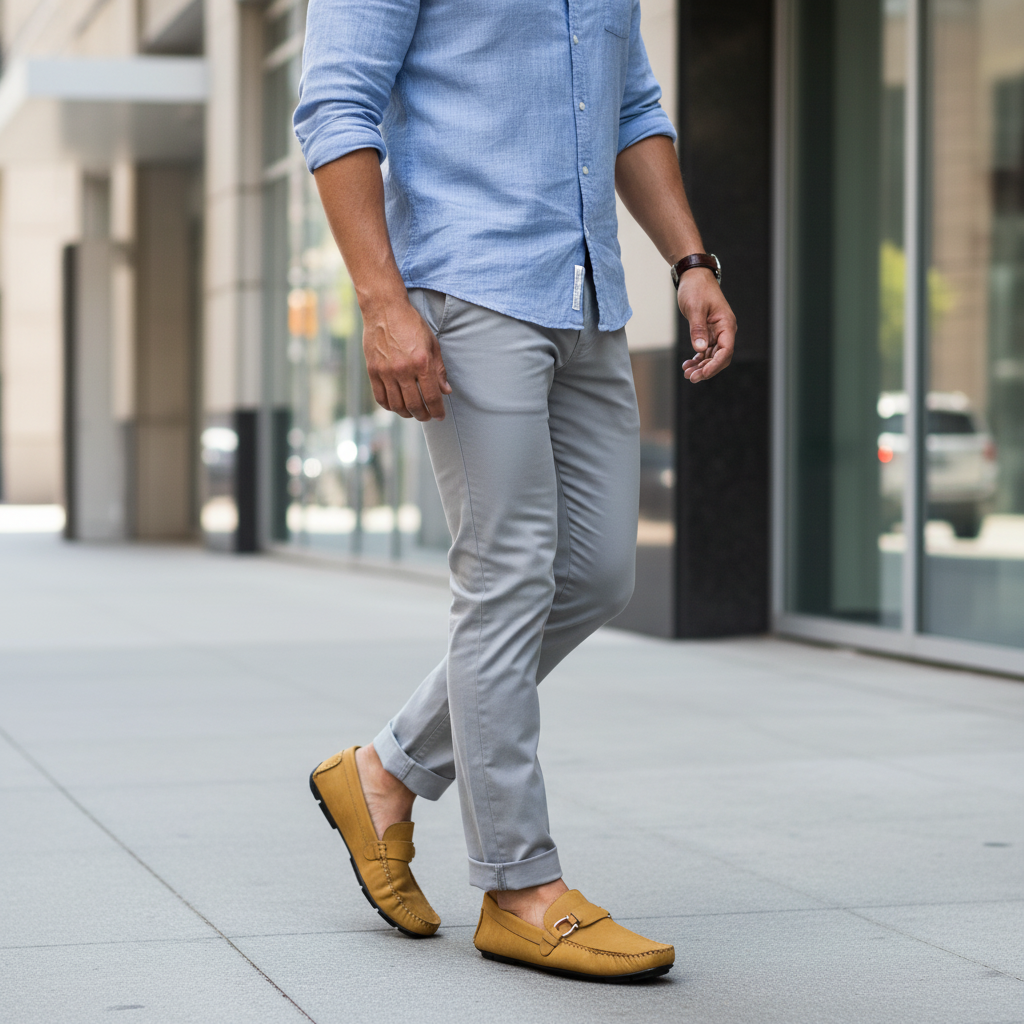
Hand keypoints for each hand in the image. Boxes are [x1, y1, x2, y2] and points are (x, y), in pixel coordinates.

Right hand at [362, 297, 451, 420]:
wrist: (384, 309)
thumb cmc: (411, 324)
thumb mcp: (432, 344)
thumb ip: (439, 369)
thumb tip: (446, 391)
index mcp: (422, 362)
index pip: (432, 396)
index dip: (437, 410)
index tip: (439, 416)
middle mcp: (403, 369)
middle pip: (414, 405)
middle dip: (423, 415)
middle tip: (427, 417)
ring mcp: (386, 371)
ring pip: (397, 405)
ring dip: (407, 414)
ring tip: (413, 413)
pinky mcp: (372, 371)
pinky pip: (380, 397)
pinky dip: (389, 406)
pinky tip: (396, 406)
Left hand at [677, 269, 736, 382]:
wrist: (693, 277)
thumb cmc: (696, 288)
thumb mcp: (695, 308)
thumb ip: (698, 329)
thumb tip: (701, 349)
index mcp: (726, 324)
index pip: (726, 350)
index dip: (716, 365)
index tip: (703, 374)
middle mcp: (724, 330)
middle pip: (720, 357)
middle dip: (707, 369)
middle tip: (691, 378)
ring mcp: (716, 332)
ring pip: (712, 356)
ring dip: (701, 366)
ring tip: (687, 374)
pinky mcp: (708, 332)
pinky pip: (705, 351)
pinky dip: (697, 359)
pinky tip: (687, 365)